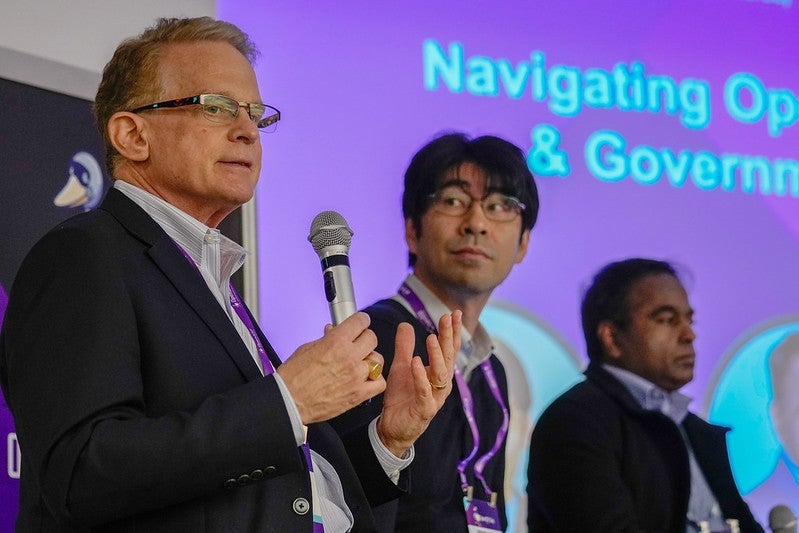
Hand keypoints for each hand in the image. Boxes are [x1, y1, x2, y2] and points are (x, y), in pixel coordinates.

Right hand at [277, 312, 385, 423]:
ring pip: (378, 360)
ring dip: (370, 359)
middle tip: (357, 343)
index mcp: (336, 341)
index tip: (360, 323)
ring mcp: (356, 375)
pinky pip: (379, 383)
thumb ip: (326, 339)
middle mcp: (349, 356)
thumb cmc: (293, 377)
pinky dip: (375, 380)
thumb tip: (333, 331)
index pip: (360, 321)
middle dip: (364, 338)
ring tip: (361, 363)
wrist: (290, 401)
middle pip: (372, 338)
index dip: (360, 321)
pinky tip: (366, 379)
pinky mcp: (358, 394)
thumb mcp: (307, 348)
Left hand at [376, 310, 461, 456]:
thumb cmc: (401, 398)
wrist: (392, 428)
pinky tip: (416, 363)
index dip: (452, 331)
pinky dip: (421, 376)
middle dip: (449, 336)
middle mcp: (441, 384)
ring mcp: (435, 397)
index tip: (453, 313)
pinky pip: (425, 391)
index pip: (448, 349)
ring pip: (441, 374)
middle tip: (447, 318)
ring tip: (432, 337)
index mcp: (438, 373)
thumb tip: (405, 325)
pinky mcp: (425, 409)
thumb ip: (405, 348)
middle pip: (448, 357)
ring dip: (437, 355)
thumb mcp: (401, 367)